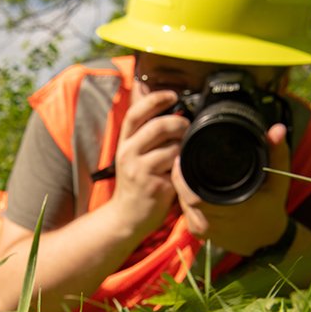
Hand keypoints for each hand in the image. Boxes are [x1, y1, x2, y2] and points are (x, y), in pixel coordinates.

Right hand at [110, 90, 189, 235]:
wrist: (126, 216)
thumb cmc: (134, 183)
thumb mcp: (131, 155)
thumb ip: (143, 133)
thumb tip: (158, 103)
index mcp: (124, 142)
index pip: (135, 113)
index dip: (155, 99)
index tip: (172, 95)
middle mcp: (128, 153)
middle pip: (158, 126)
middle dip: (179, 124)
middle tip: (187, 128)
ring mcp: (140, 170)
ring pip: (172, 147)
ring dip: (183, 148)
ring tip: (182, 154)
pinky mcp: (154, 185)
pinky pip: (177, 167)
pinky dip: (183, 166)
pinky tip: (180, 172)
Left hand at [172, 123, 291, 255]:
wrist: (266, 241)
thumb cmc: (272, 207)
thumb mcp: (278, 180)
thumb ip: (277, 154)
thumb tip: (277, 129)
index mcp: (231, 209)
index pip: (194, 192)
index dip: (184, 173)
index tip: (184, 153)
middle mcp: (213, 222)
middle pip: (184, 195)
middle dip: (181, 175)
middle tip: (182, 156)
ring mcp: (203, 230)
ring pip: (182, 203)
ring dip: (182, 186)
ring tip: (184, 168)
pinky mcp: (198, 233)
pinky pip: (184, 211)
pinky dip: (185, 197)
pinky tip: (191, 185)